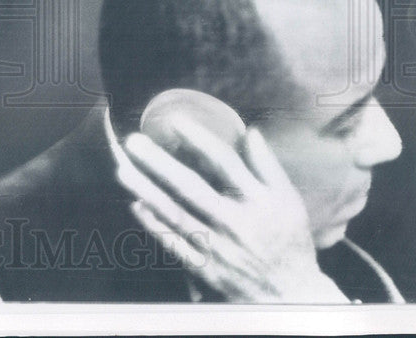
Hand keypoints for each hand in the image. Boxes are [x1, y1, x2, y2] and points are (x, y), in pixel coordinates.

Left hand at [116, 117, 347, 302]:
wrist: (292, 296)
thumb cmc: (290, 242)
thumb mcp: (288, 200)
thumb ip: (268, 165)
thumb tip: (251, 131)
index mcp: (258, 202)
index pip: (224, 162)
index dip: (198, 138)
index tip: (174, 120)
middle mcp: (235, 223)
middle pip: (191, 187)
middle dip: (159, 162)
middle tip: (133, 142)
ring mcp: (217, 248)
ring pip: (175, 215)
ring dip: (146, 191)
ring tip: (123, 170)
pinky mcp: (205, 269)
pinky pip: (174, 244)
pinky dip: (154, 225)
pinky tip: (136, 206)